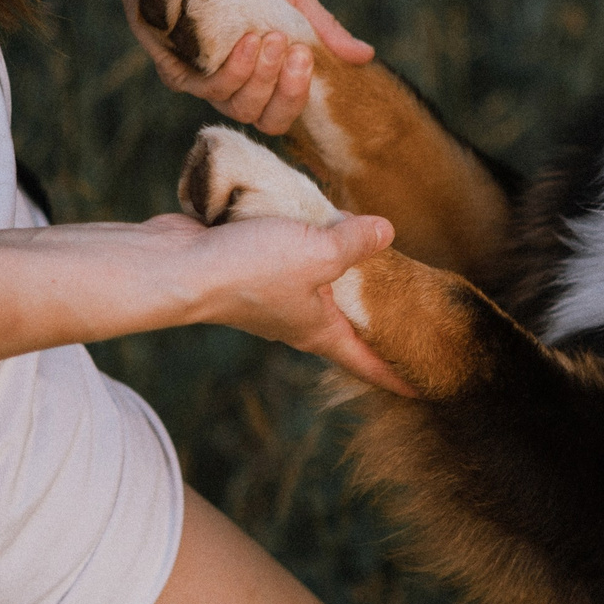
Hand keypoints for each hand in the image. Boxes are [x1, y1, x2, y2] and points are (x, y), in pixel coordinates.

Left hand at [0, 0, 373, 135]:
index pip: (288, 106)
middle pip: (268, 119)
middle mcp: (235, 76)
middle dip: (286, 92)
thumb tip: (366, 56)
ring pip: (240, 107)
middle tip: (289, 51)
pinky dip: (230, 69)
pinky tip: (241, 40)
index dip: (301, 94)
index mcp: (264, 62)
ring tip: (264, 37)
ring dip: (258, 76)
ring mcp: (204, 75)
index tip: (307, 57)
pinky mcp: (175, 69)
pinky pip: (207, 90)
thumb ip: (317, 24)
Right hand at [145, 212, 413, 395]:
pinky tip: (314, 216)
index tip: (426, 388)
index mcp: (319, 330)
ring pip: (316, 283)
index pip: (368, 362)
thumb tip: (386, 231)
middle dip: (374, 318)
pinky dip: (304, 239)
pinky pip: (287, 254)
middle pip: (345, 322)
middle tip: (408, 312)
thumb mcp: (318, 252)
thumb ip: (355, 241)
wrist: (177, 264)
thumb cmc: (249, 270)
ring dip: (338, 269)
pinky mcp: (246, 266)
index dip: (399, 374)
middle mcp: (296, 318)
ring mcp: (269, 294)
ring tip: (367, 250)